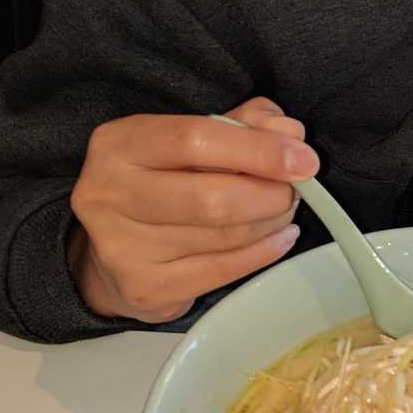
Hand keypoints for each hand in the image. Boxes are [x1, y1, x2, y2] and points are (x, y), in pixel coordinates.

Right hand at [68, 97, 317, 322]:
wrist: (111, 254)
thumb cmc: (161, 183)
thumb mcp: (193, 140)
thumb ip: (242, 125)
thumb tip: (290, 132)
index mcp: (119, 144)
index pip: (195, 138)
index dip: (258, 149)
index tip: (303, 159)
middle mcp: (109, 193)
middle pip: (211, 197)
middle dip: (269, 194)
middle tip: (295, 192)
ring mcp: (123, 246)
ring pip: (222, 236)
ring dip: (269, 223)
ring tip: (283, 211)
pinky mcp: (146, 287)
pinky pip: (223, 270)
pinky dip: (262, 253)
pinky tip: (279, 239)